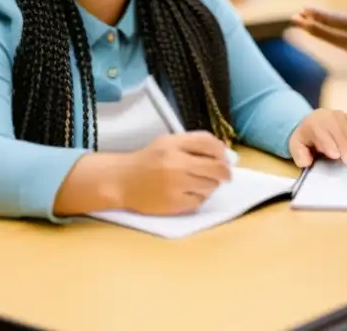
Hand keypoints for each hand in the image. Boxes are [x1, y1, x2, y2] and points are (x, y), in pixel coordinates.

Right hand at [117, 132, 232, 214]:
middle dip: (225, 172)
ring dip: (211, 185)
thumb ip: (195, 143)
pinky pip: (200, 201)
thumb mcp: (169, 142)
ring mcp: (175, 185)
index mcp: (174, 144)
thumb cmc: (149, 160)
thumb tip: (224, 152)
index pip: (210, 144)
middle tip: (226, 175)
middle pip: (217, 168)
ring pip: (211, 186)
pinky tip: (190, 193)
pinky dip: (199, 197)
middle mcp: (176, 164)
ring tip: (200, 182)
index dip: (222, 151)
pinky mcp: (173, 204)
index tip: (225, 158)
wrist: (121, 181)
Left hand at [288, 108, 346, 167]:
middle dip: (344, 146)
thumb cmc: (306, 139)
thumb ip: (299, 156)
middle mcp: (328, 116)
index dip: (329, 144)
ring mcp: (342, 115)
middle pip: (339, 130)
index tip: (336, 156)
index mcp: (312, 123)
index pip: (321, 133)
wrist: (313, 123)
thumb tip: (307, 162)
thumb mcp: (296, 147)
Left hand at [292, 0, 346, 79]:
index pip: (335, 20)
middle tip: (293, 19)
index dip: (318, 14)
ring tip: (309, 24)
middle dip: (309, 25)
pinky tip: (339, 36)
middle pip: (327, 34)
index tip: (303, 9)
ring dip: (322, 33)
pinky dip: (340, 41)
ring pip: (336, 42)